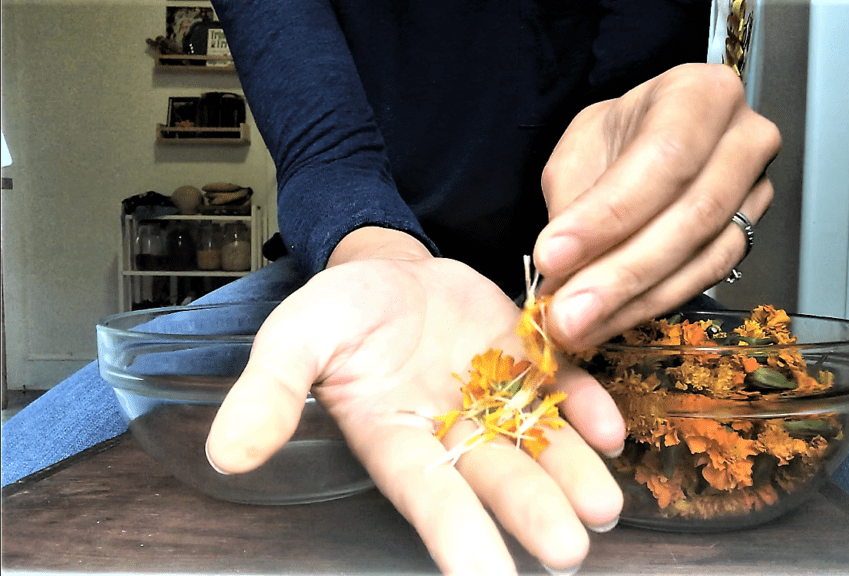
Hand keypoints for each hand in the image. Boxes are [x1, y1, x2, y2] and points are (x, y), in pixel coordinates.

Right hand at [206, 230, 624, 574]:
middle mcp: (454, 433)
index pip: (427, 498)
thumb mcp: (295, 338)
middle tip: (568, 552)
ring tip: (603, 506)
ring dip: (574, 474)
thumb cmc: (340, 312)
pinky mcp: (530, 361)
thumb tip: (229, 455)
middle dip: (532, 514)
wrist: (388, 269)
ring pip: (540, 444)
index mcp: (396, 441)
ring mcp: (498, 397)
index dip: (456, 538)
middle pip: (496, 480)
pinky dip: (587, 408)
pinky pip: (564, 389)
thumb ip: (270, 394)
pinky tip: (610, 431)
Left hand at [534, 64, 780, 349]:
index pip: (663, 157)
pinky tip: (608, 321)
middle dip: (621, 272)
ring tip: (579, 326)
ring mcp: (757, 190)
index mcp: (701, 94)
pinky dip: (651, 305)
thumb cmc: (617, 138)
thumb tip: (558, 271)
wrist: (646, 144)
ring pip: (703, 256)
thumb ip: (572, 204)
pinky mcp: (749, 236)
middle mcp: (745, 138)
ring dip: (634, 300)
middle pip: (693, 214)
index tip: (552, 255)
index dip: (608, 214)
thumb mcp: (580, 150)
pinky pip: (705, 279)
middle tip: (566, 312)